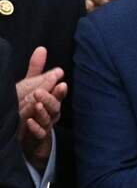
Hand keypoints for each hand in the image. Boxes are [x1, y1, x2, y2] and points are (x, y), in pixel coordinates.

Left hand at [15, 47, 65, 171]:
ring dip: (43, 111)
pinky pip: (40, 134)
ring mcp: (45, 125)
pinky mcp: (37, 138)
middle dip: (50, 98)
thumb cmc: (31, 108)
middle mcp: (50, 112)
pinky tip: (29, 121)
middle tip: (39, 92)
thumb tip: (42, 48)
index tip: (60, 83)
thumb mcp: (31, 86)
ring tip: (36, 105)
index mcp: (50, 100)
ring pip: (48, 119)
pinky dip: (36, 128)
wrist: (25, 136)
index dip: (59, 90)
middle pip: (55, 106)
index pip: (57, 93)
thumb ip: (37, 69)